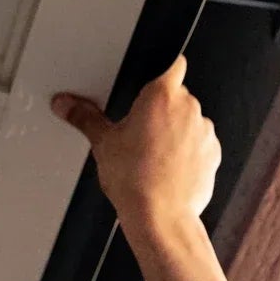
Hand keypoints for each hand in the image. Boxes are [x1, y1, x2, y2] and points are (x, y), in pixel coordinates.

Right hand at [52, 56, 219, 234]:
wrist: (160, 217)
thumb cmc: (136, 181)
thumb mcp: (103, 144)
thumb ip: (85, 118)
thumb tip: (66, 104)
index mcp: (161, 95)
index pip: (173, 63)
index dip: (165, 73)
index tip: (155, 88)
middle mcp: (188, 108)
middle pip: (177, 98)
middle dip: (163, 112)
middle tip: (142, 135)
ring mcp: (203, 131)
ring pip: (189, 123)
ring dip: (177, 134)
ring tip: (155, 158)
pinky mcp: (212, 154)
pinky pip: (200, 146)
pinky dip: (189, 155)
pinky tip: (170, 170)